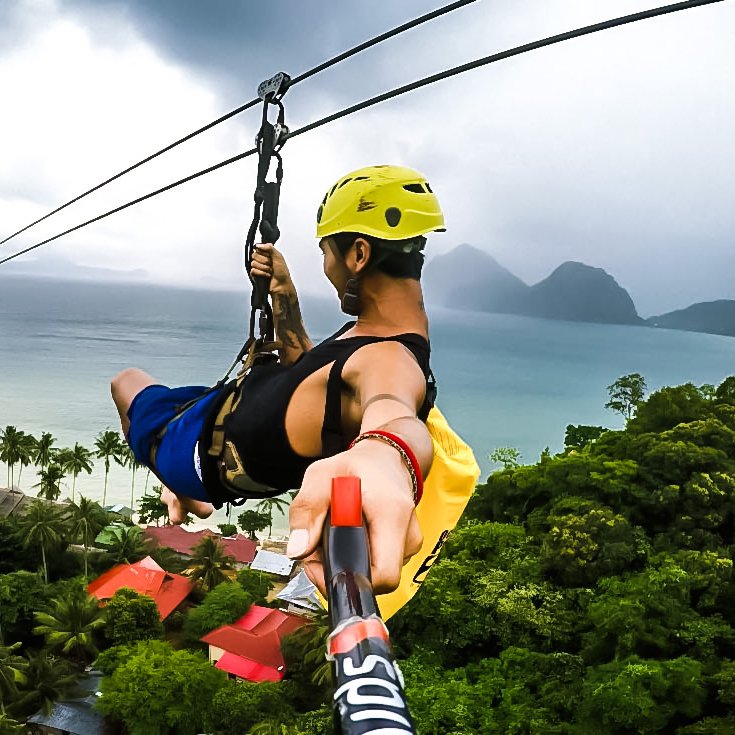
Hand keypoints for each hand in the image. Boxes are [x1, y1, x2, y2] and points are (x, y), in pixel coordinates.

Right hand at [250, 243, 293, 294]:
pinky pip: (253, 270)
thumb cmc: (283, 273)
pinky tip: (267, 276)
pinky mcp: (255, 275)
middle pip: (254, 255)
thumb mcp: (278, 257)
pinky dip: (261, 273)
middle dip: (265, 261)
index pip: (258, 247)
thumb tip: (258, 245)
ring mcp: (258, 267)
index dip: (264, 252)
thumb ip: (269, 248)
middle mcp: (262, 260)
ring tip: (270, 271)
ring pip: (253, 263)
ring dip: (264, 268)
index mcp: (267, 254)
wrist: (282, 285)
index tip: (270, 256)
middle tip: (271, 265)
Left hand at [287, 441, 422, 595]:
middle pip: (374, 578)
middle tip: (316, 546)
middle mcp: (407, 532)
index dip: (348, 579)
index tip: (320, 563)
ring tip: (330, 534)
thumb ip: (307, 510)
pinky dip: (357, 556)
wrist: (385, 457)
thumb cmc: (356, 466)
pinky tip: (345, 537)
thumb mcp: (321, 475)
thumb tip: (298, 550)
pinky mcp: (405, 547)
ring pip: (374, 573)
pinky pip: (378, 565)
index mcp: (391, 514)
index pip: (383, 575)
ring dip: (346, 562)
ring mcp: (409, 542)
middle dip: (339, 570)